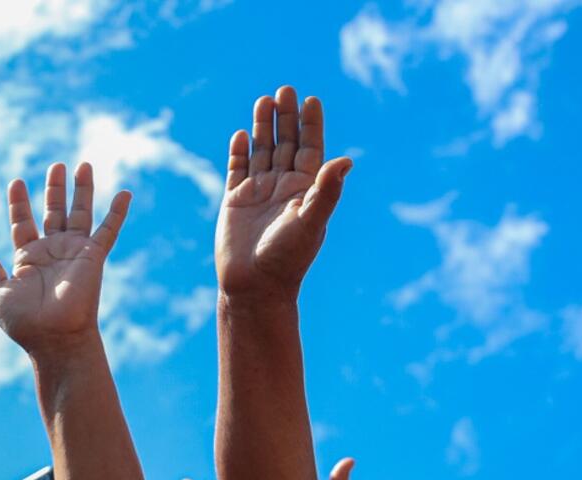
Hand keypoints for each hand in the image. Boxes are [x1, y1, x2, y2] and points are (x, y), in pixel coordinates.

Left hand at [0, 163, 129, 359]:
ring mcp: (74, 252)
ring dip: (82, 189)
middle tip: (56, 165)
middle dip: (54, 189)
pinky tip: (125, 193)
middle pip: (54, 212)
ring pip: (79, 213)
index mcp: (28, 258)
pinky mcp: (93, 257)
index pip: (23, 223)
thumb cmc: (26, 322)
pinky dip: (117, 212)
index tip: (16, 182)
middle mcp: (52, 251)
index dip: (19, 203)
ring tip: (83, 165)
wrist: (54, 337)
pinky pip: (108, 230)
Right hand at [215, 85, 351, 299]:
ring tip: (264, 101)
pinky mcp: (235, 202)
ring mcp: (258, 194)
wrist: (254, 287)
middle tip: (286, 89)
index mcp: (305, 191)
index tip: (311, 100)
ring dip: (264, 127)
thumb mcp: (312, 222)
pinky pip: (238, 170)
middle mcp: (283, 189)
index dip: (311, 125)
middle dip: (286, 118)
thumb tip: (347, 160)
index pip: (310, 150)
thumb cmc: (287, 259)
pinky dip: (240, 152)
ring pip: (262, 152)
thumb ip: (328, 190)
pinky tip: (242, 134)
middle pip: (286, 144)